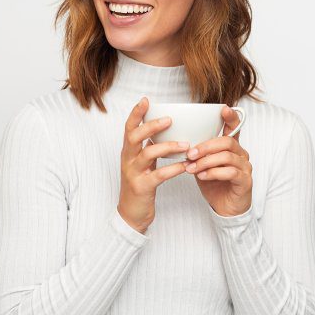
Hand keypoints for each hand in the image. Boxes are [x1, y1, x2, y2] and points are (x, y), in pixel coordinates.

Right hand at [118, 97, 190, 233]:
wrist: (131, 214)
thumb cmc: (141, 185)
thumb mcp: (142, 164)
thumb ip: (150, 147)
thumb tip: (165, 128)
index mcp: (129, 152)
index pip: (129, 128)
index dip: (136, 113)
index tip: (146, 100)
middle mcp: (128, 160)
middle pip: (134, 136)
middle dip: (151, 126)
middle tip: (169, 120)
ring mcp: (133, 174)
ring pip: (148, 154)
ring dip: (169, 147)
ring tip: (186, 144)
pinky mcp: (142, 187)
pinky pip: (159, 175)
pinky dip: (174, 169)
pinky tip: (186, 166)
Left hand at [183, 106, 252, 216]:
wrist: (226, 209)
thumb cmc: (214, 184)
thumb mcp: (203, 165)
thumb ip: (197, 153)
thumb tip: (179, 142)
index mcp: (231, 147)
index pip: (235, 127)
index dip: (230, 117)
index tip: (223, 108)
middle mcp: (241, 154)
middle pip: (226, 141)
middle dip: (206, 146)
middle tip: (190, 154)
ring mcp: (245, 167)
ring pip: (227, 156)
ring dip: (206, 161)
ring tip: (192, 168)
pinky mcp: (245, 181)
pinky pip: (230, 172)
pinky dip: (213, 173)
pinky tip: (202, 176)